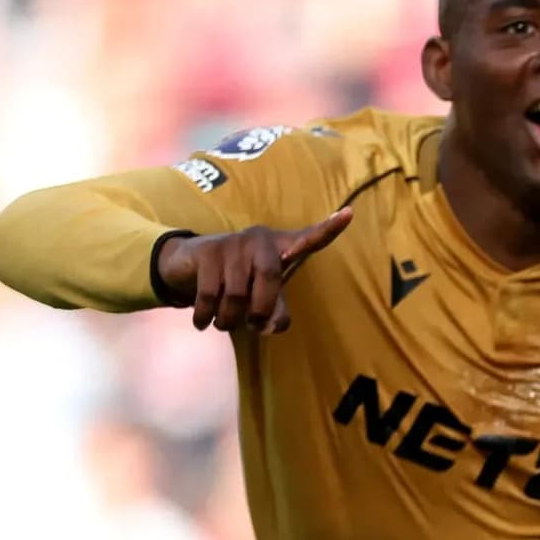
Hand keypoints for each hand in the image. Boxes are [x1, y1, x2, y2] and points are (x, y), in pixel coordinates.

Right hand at [156, 206, 353, 332]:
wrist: (189, 263)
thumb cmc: (238, 281)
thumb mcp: (262, 297)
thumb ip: (275, 313)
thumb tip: (270, 326)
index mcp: (281, 248)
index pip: (309, 239)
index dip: (329, 229)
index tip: (349, 214)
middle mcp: (260, 240)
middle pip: (270, 278)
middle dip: (260, 310)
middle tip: (252, 325)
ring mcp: (233, 243)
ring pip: (238, 292)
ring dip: (230, 318)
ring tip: (225, 324)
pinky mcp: (208, 251)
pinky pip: (210, 293)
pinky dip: (207, 316)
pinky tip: (202, 323)